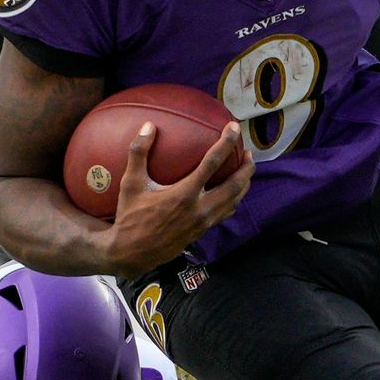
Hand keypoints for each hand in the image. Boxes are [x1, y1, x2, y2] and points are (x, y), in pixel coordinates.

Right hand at [99, 122, 252, 277]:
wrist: (133, 253)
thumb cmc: (130, 217)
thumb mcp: (130, 184)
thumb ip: (138, 152)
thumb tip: (148, 125)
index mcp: (184, 194)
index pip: (212, 163)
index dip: (226, 143)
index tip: (233, 128)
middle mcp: (199, 208)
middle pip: (234, 184)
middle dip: (246, 167)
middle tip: (248, 152)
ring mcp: (203, 222)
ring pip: (234, 201)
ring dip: (244, 183)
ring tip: (246, 170)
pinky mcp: (202, 231)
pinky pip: (225, 213)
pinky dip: (234, 200)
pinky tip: (233, 193)